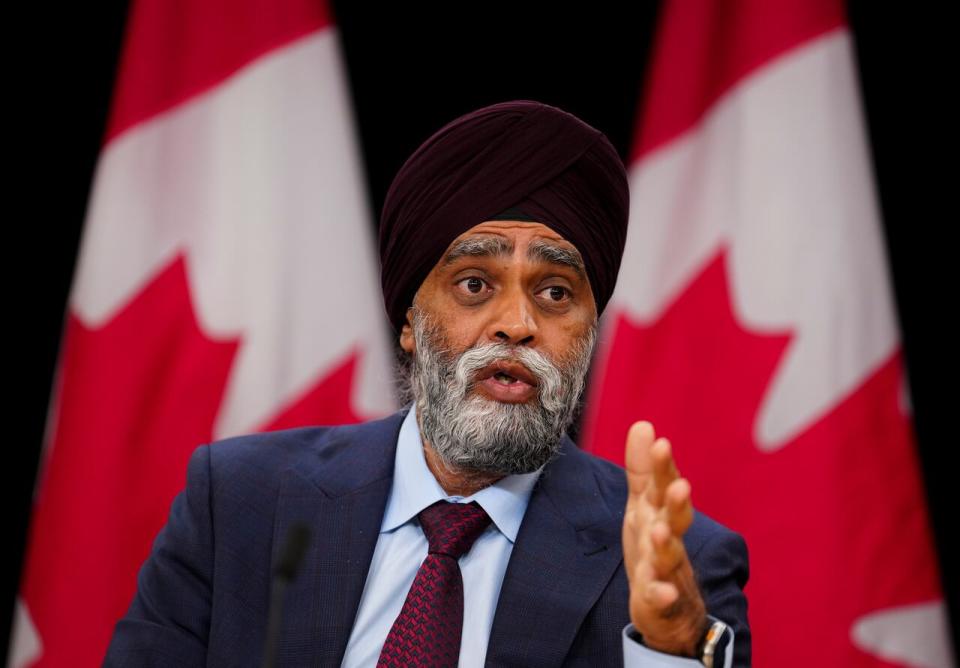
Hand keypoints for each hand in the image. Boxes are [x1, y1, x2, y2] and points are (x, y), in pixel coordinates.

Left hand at [622, 421, 706, 656]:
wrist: (670, 609)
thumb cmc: (655, 547)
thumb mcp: (643, 506)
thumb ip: (642, 470)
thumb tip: (643, 425)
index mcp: (661, 514)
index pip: (664, 487)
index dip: (663, 468)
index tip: (661, 444)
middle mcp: (669, 539)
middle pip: (676, 519)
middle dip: (677, 503)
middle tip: (680, 485)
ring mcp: (667, 571)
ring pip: (669, 557)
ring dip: (666, 544)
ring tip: (659, 532)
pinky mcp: (659, 600)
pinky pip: (660, 598)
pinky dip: (661, 595)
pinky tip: (660, 592)